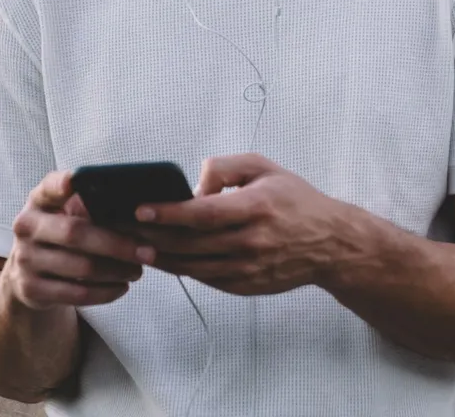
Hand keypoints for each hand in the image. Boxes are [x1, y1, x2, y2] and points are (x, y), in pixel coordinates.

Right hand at [5, 172, 154, 310]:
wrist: (29, 271)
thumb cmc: (61, 231)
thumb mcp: (65, 212)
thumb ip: (88, 203)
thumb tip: (135, 208)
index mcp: (39, 200)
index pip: (48, 187)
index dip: (60, 184)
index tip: (74, 181)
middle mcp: (26, 226)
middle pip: (75, 233)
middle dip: (116, 244)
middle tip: (148, 251)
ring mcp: (25, 259)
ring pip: (80, 267)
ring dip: (116, 271)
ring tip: (138, 270)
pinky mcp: (30, 289)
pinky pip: (75, 293)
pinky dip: (104, 292)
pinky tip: (121, 286)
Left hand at [132, 154, 340, 294]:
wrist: (329, 243)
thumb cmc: (294, 199)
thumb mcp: (264, 167)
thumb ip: (226, 167)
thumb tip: (194, 184)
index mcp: (256, 208)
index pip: (203, 214)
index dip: (169, 213)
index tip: (141, 209)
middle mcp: (251, 242)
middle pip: (191, 243)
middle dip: (153, 235)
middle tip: (125, 228)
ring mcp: (249, 269)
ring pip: (194, 267)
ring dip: (162, 258)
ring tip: (136, 246)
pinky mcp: (246, 286)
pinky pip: (206, 279)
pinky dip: (183, 270)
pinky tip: (165, 259)